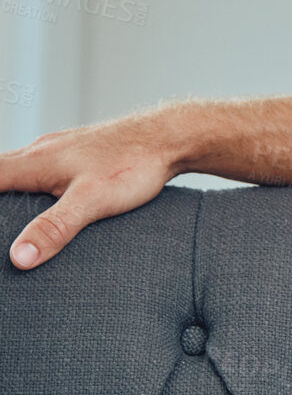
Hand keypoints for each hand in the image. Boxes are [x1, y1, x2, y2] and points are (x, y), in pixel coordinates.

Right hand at [1, 113, 179, 268]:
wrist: (171, 136)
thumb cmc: (134, 165)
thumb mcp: (93, 201)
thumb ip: (55, 228)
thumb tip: (18, 259)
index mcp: (33, 161)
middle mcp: (39, 150)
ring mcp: (58, 148)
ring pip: (15, 167)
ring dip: (4, 186)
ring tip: (8, 214)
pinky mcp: (77, 152)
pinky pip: (37, 166)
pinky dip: (24, 181)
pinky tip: (37, 197)